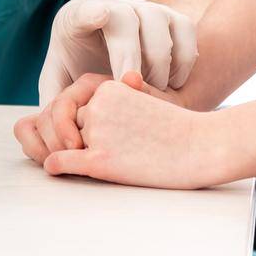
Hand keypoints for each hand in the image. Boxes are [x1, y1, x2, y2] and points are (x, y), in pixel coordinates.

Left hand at [32, 71, 230, 188]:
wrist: (202, 147)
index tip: (90, 134)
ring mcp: (99, 131)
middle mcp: (99, 105)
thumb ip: (123, 94)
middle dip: (79, 137)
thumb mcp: (147, 98)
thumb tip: (111, 94)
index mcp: (109, 88)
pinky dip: (56, 165)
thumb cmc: (178, 127)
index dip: (82, 122)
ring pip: (70, 143)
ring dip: (77, 152)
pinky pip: (63, 161)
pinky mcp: (102, 158)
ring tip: (103, 160)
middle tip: (97, 151)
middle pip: (72, 125)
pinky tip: (54, 167)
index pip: (78, 105)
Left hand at [37, 0, 197, 104]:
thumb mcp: (60, 84)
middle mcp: (114, 5)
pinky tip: (172, 83)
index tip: (101, 16)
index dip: (92, 12)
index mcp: (76, 18)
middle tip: (132, 88)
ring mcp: (145, 7)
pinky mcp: (171, 17)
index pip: (84, 9)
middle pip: (128, 19)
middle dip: (133, 57)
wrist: (107, 53)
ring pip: (160, 22)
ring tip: (153, 90)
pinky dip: (183, 58)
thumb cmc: (79, 70)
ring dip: (159, 61)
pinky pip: (185, 31)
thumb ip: (55, 101)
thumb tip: (53, 120)